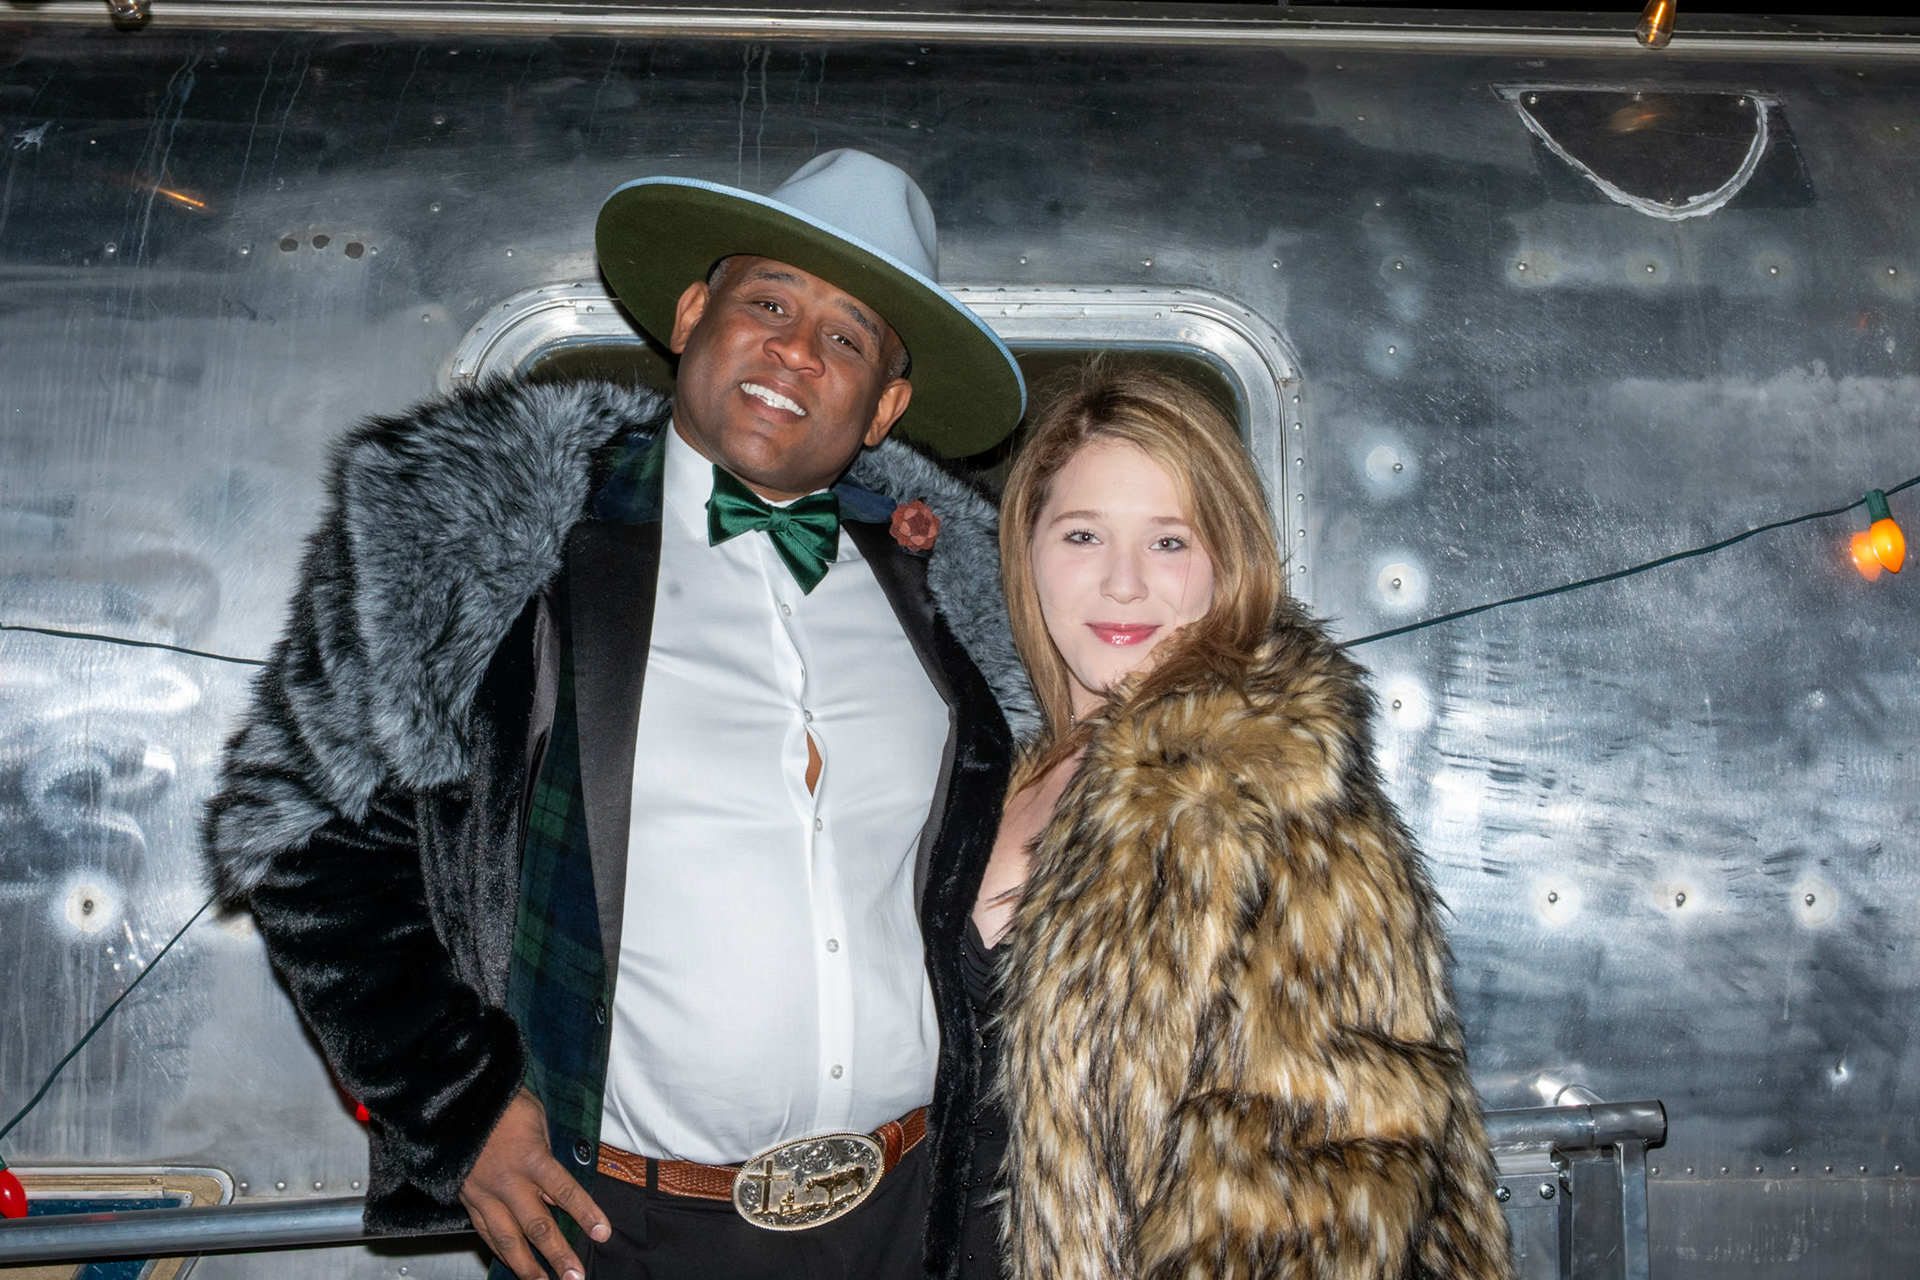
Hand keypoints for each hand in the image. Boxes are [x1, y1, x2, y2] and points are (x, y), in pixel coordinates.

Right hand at [459, 1089, 610, 1279]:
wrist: (457, 1100)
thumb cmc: (504, 1103)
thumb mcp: (538, 1119)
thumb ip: (548, 1155)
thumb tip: (558, 1189)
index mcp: (531, 1157)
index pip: (565, 1192)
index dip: (586, 1214)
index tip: (602, 1234)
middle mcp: (508, 1181)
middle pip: (537, 1226)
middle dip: (558, 1254)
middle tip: (575, 1277)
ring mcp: (485, 1193)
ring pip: (507, 1238)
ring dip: (527, 1265)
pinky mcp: (467, 1198)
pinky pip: (485, 1231)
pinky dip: (500, 1250)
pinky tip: (511, 1263)